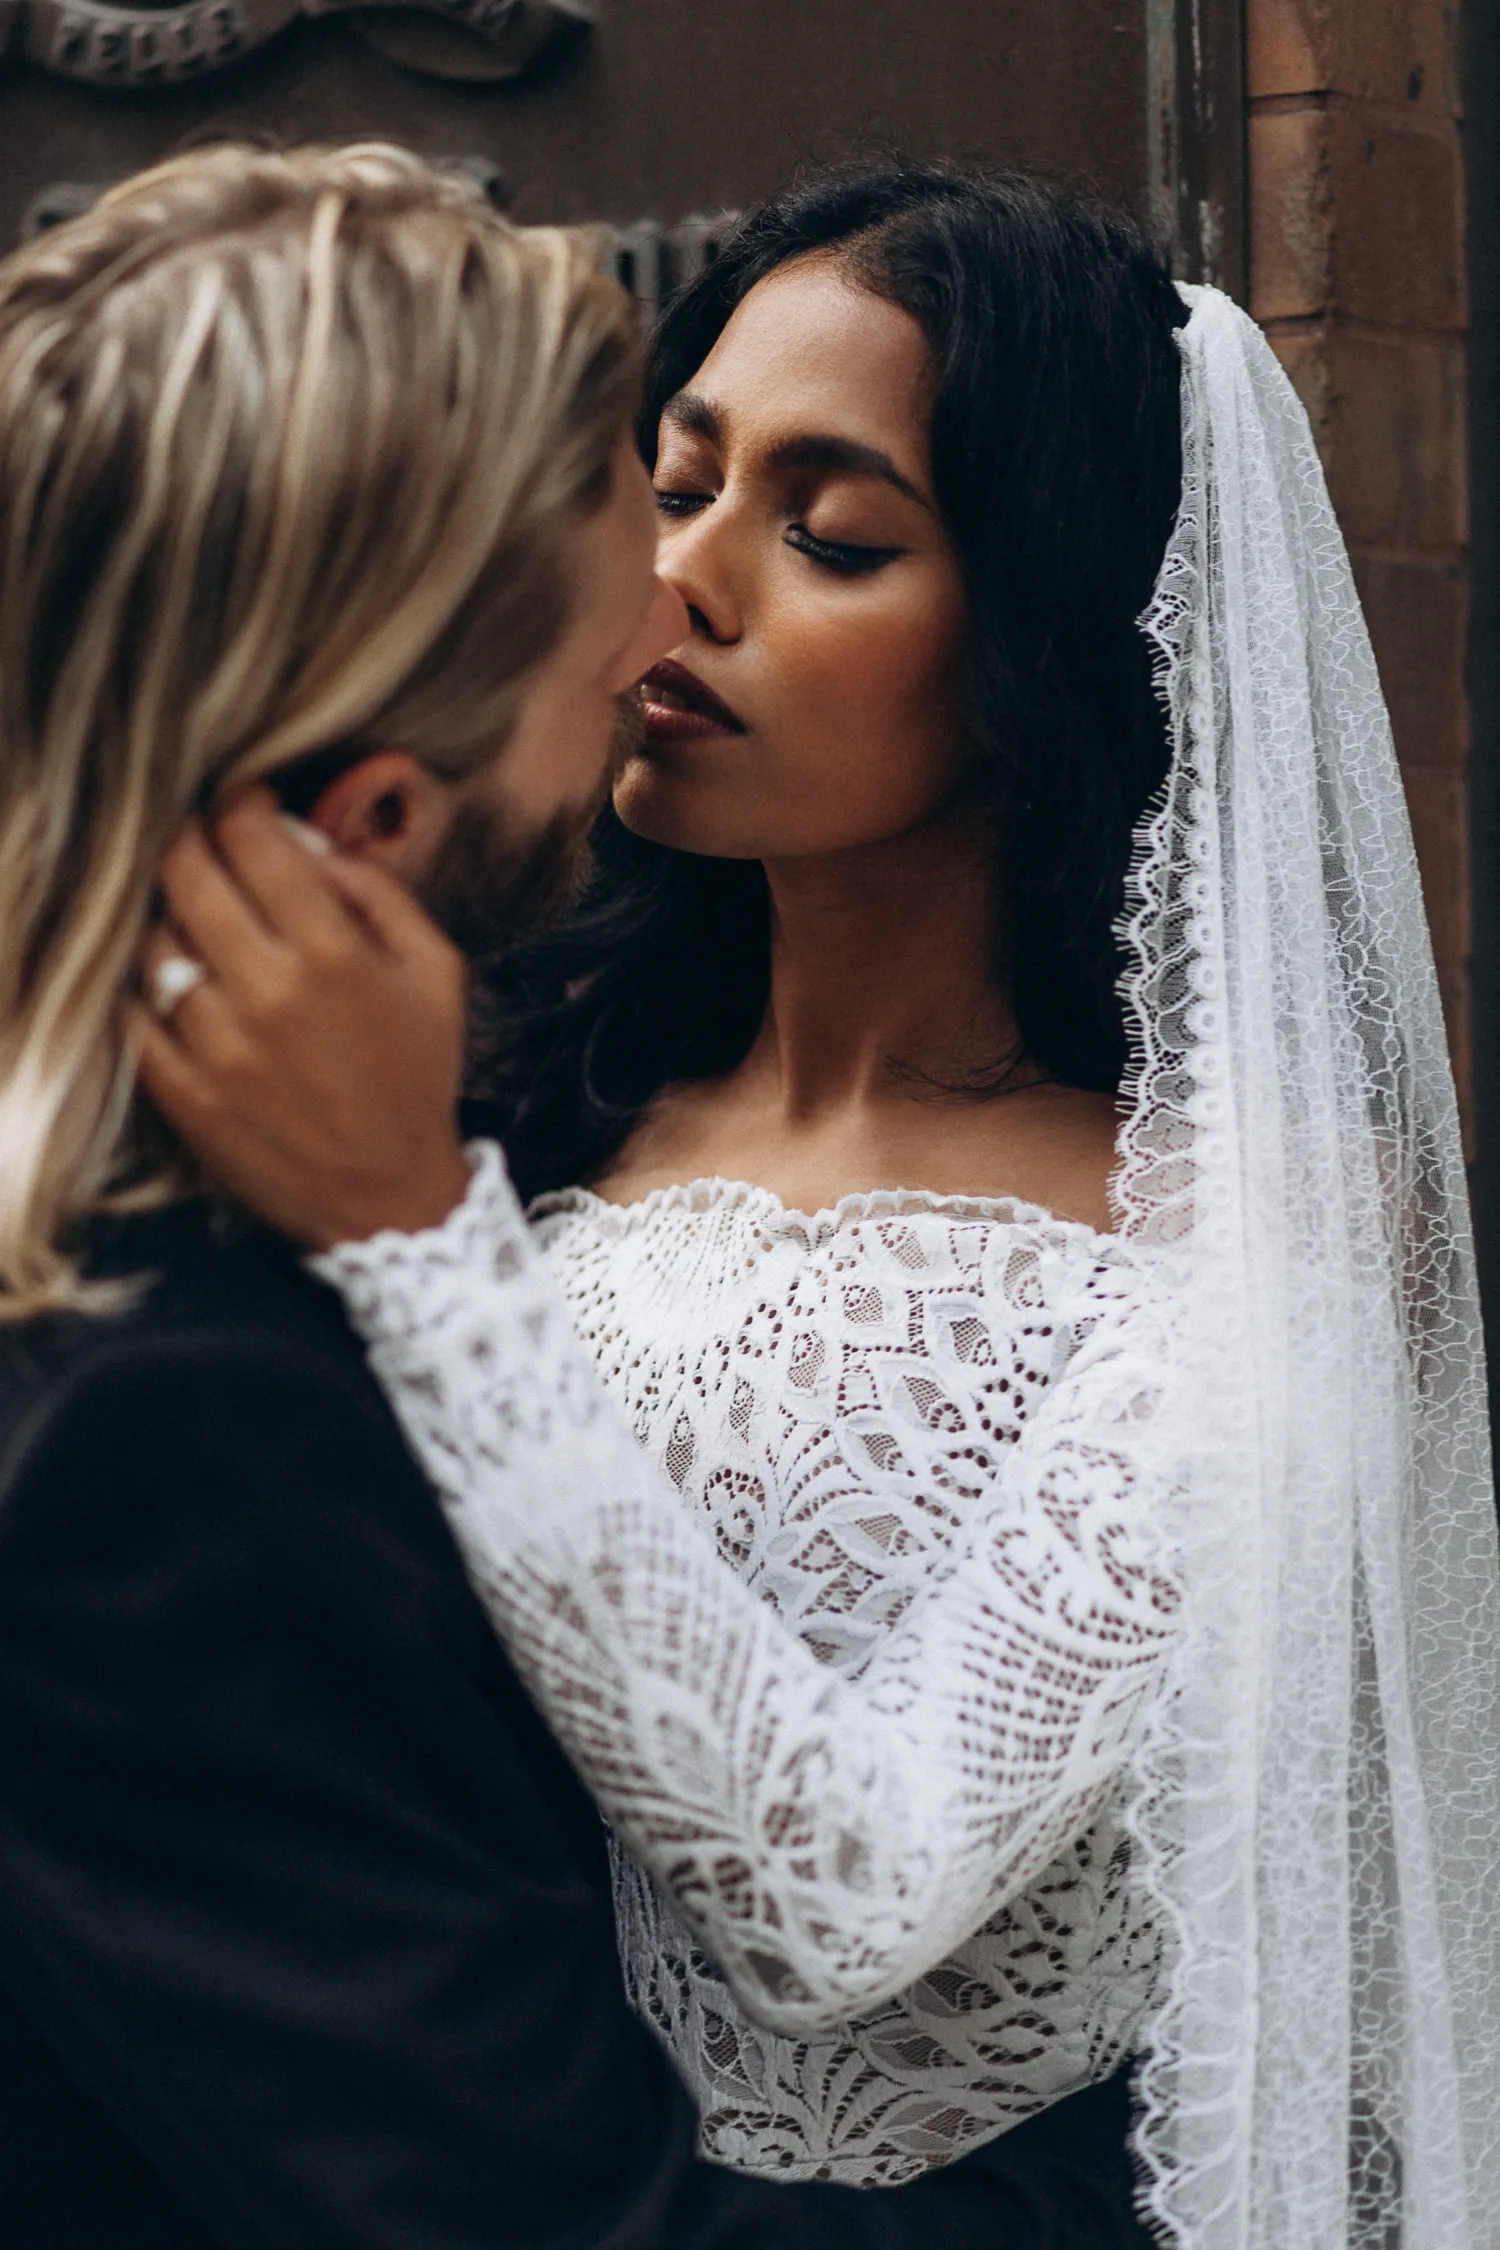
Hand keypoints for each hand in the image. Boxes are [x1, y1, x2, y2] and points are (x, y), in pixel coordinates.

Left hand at [134, 790, 472, 1249]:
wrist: (390, 1200)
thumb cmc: (418, 1077)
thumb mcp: (438, 972)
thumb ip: (380, 892)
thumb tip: (310, 840)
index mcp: (334, 954)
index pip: (251, 838)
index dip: (240, 803)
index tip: (245, 804)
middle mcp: (268, 992)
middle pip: (186, 873)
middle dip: (190, 840)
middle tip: (204, 843)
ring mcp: (217, 1046)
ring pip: (153, 939)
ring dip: (170, 917)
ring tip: (199, 926)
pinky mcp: (184, 1093)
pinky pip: (133, 1012)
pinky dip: (146, 988)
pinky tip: (178, 986)